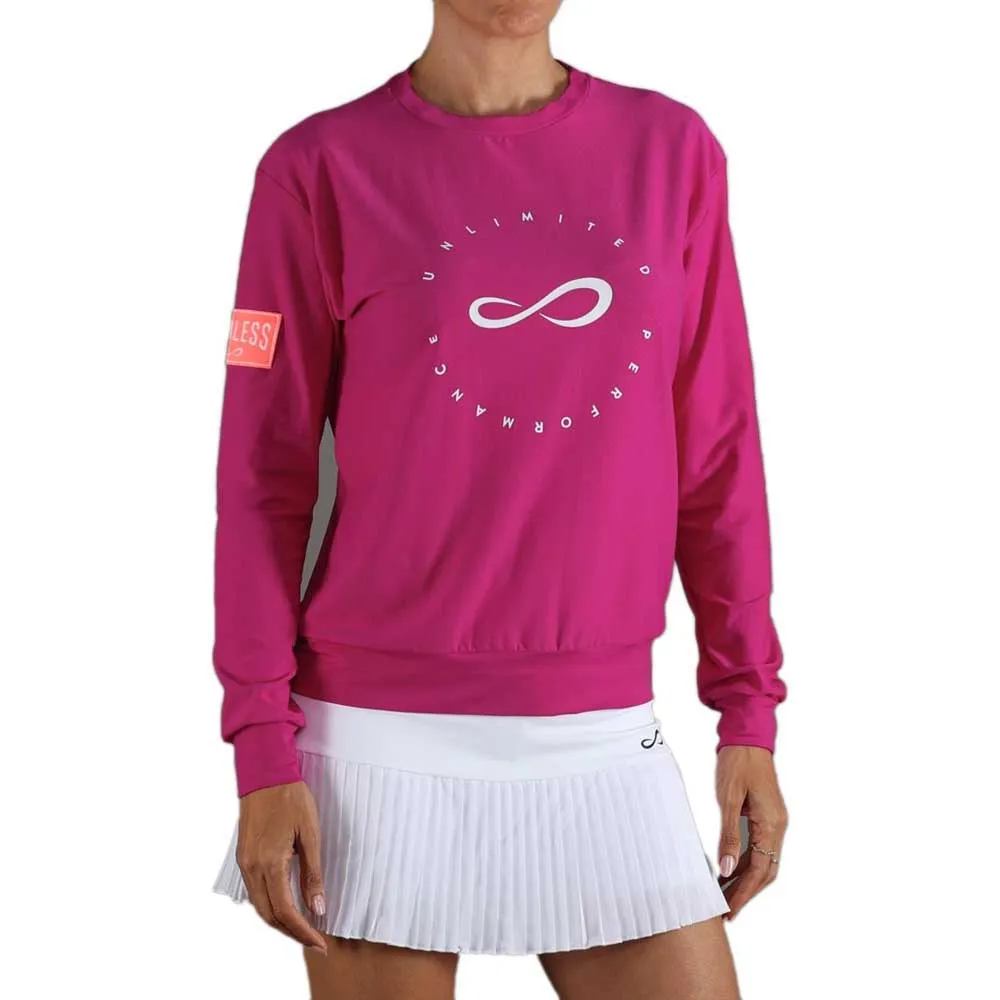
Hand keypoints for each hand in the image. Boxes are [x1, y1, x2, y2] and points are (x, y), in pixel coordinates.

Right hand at [236, 780, 328, 952]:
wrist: (265, 773)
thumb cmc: (290, 797)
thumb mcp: (310, 833)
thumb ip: (312, 873)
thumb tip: (318, 907)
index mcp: (270, 863)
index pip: (286, 911)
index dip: (303, 932)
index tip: (320, 943)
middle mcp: (252, 867)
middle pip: (269, 915)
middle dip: (291, 932)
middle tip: (314, 940)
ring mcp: (245, 862)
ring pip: (259, 905)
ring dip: (279, 920)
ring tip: (302, 927)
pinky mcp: (244, 856)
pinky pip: (254, 890)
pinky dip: (269, 904)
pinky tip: (284, 904)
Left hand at [715, 746, 787, 919]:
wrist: (747, 736)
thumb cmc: (737, 762)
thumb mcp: (728, 798)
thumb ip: (728, 834)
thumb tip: (727, 868)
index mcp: (771, 823)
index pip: (761, 870)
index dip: (745, 893)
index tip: (730, 910)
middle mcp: (778, 826)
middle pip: (767, 871)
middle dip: (747, 893)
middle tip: (727, 912)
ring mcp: (774, 821)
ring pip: (764, 861)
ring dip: (746, 879)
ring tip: (724, 896)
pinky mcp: (766, 816)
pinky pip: (759, 847)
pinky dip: (745, 862)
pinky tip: (729, 871)